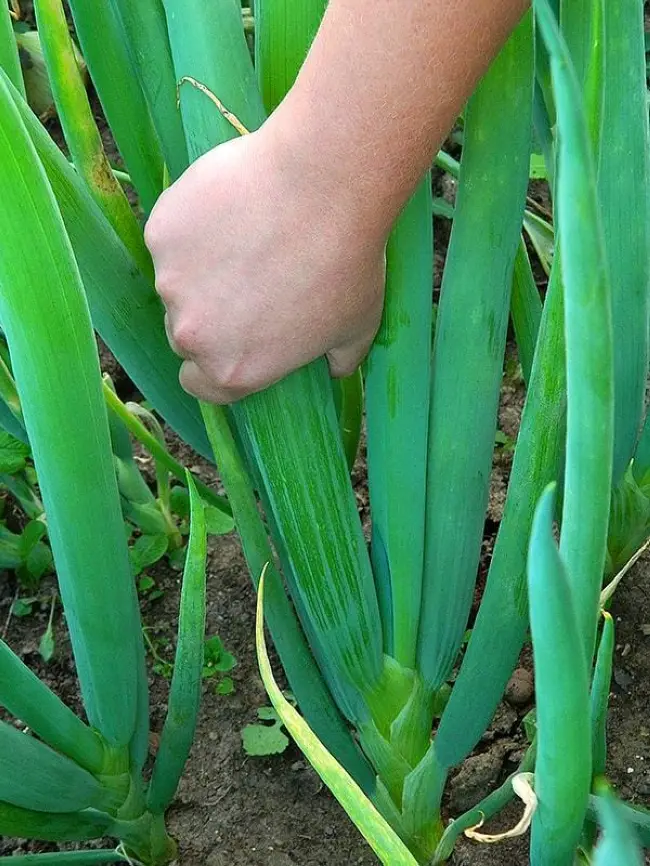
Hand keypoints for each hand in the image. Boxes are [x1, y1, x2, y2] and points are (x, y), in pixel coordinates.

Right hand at [144, 125, 385, 403]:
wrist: (323, 185)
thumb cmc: (347, 262)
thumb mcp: (358, 327)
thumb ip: (340, 359)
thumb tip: (335, 369)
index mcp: (234, 371)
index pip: (203, 386)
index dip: (215, 366)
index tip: (234, 341)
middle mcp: (193, 337)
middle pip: (185, 337)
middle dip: (209, 316)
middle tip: (248, 281)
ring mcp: (170, 283)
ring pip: (175, 283)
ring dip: (200, 268)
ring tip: (247, 236)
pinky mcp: (161, 234)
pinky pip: (172, 236)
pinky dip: (194, 225)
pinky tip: (232, 207)